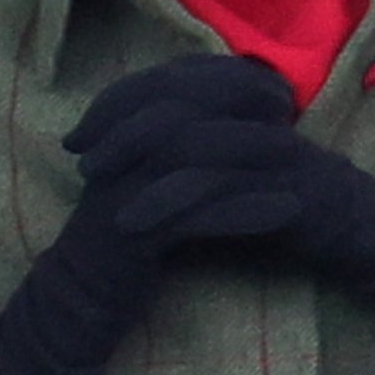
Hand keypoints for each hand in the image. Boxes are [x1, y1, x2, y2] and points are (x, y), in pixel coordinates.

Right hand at [0, 57, 297, 374]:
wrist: (79, 298)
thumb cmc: (127, 235)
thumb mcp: (149, 179)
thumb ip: (176, 142)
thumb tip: (233, 110)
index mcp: (117, 133)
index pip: (171, 80)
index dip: (224, 76)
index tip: (272, 84)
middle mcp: (114, 153)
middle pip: (179, 105)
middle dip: (236, 98)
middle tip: (286, 106)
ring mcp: (121, 193)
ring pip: (187, 153)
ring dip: (246, 147)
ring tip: (295, 150)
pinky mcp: (133, 237)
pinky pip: (195, 215)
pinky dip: (244, 210)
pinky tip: (286, 210)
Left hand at [77, 55, 374, 360]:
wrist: (369, 234)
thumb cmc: (296, 202)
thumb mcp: (240, 166)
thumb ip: (198, 146)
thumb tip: (132, 141)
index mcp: (247, 98)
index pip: (173, 79)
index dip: (119, 101)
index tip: (79, 134)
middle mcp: (262, 113)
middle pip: (177, 102)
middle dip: (119, 130)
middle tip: (81, 162)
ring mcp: (278, 150)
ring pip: (196, 144)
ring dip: (142, 170)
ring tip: (104, 198)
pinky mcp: (289, 190)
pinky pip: (222, 190)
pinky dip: (175, 206)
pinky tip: (142, 226)